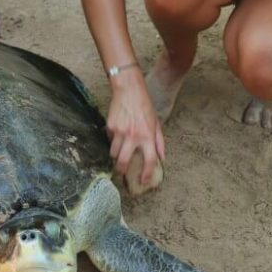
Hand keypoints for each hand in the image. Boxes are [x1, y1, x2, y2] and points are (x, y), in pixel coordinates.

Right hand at [106, 70, 165, 186]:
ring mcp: (119, 132)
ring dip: (116, 155)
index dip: (147, 173)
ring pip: (113, 152)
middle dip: (121, 170)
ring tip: (119, 151)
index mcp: (147, 136)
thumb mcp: (156, 123)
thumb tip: (161, 157)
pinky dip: (112, 140)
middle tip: (122, 172)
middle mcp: (133, 136)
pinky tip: (117, 133)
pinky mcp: (110, 127)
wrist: (129, 90)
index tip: (144, 180)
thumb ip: (159, 142)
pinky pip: (109, 139)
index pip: (149, 160)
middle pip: (123, 161)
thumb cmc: (144, 106)